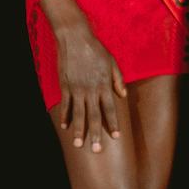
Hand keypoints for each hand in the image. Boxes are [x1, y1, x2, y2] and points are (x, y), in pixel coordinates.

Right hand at [50, 12, 127, 152]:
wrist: (75, 38)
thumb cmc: (96, 49)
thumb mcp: (112, 62)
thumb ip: (117, 80)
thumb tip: (122, 95)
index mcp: (104, 85)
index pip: (110, 109)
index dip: (112, 123)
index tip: (115, 137)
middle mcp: (91, 89)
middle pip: (94, 115)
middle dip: (96, 134)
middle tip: (96, 150)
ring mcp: (77, 88)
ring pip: (78, 113)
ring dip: (79, 130)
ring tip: (78, 144)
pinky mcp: (65, 85)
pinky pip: (66, 104)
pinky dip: (65, 116)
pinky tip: (65, 127)